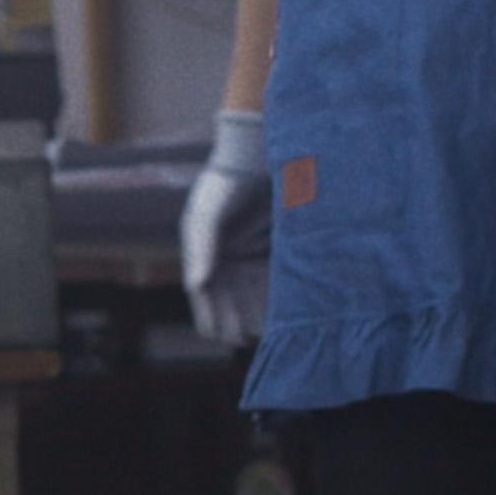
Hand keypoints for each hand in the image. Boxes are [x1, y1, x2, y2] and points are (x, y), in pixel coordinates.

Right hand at [181, 110, 269, 346]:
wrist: (258, 156)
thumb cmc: (226, 185)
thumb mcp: (207, 215)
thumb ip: (200, 250)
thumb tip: (196, 286)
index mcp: (203, 266)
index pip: (207, 313)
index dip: (220, 328)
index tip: (237, 336)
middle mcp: (226, 271)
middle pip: (235, 316)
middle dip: (247, 329)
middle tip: (266, 338)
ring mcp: (251, 265)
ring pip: (259, 307)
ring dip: (268, 320)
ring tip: (286, 332)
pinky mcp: (276, 256)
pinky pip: (279, 289)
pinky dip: (286, 302)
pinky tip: (299, 312)